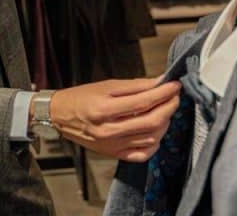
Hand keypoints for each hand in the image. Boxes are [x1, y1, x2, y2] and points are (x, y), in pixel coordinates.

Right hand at [47, 77, 180, 162]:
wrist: (61, 116)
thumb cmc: (81, 98)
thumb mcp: (107, 85)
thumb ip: (135, 86)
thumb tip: (159, 83)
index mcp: (104, 109)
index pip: (144, 101)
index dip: (164, 93)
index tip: (174, 85)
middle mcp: (108, 130)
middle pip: (151, 122)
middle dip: (169, 107)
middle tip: (175, 96)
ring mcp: (112, 145)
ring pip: (151, 138)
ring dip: (164, 123)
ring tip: (165, 110)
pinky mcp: (114, 154)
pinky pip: (142, 154)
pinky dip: (155, 143)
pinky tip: (156, 131)